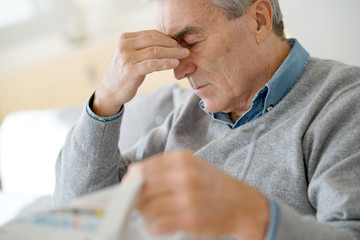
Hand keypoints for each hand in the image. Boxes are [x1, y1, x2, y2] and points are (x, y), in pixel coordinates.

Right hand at [93, 30, 189, 116]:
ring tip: (184, 55)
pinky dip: (165, 63)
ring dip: (172, 53)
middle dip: (172, 44)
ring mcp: (127, 57)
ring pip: (155, 51)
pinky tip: (175, 63)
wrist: (109, 92)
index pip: (151, 34)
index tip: (179, 44)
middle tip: (184, 49)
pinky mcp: (130, 70)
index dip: (168, 38)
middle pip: (155, 40)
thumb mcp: (132, 56)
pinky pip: (152, 64)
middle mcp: (125, 45)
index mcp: (126, 38)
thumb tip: (169, 44)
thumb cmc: (125, 74)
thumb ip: (145, 48)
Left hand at [126, 150, 268, 239]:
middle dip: (135, 198)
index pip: (141, 169)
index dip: (131, 182)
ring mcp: (187, 198)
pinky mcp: (190, 219)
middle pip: (141, 188)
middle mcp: (183, 176)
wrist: (242, 204)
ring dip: (144, 214)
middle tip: (137, 204)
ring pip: (146, 208)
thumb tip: (133, 177)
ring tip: (154, 214)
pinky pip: (156, 225)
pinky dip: (153, 226)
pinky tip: (161, 223)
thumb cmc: (213, 185)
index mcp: (181, 159)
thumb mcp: (192, 166)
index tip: (130, 189)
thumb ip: (164, 168)